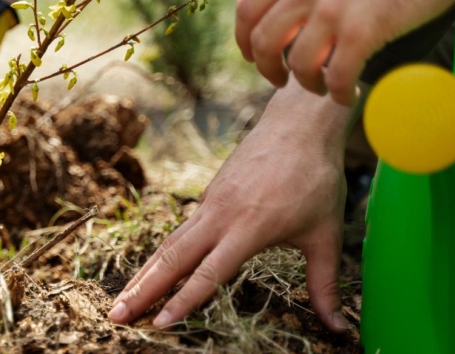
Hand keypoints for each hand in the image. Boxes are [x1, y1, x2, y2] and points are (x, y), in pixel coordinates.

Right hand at [108, 83, 349, 330]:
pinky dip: (160, 256)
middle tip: (115, 317)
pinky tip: (149, 273)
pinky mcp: (209, 196)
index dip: (183, 301)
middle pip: (171, 259)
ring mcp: (210, 204)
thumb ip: (325, 284)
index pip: (208, 273)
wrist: (298, 125)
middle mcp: (220, 216)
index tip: (160, 324)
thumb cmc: (316, 179)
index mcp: (248, 229)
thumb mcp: (326, 236)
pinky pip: (179, 231)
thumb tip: (339, 328)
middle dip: (142, 291)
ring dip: (143, 274)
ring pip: (168, 244)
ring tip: (120, 300)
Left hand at [238, 0, 454, 104]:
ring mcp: (331, 9)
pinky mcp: (363, 30)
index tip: (253, 56)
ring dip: (309, 83)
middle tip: (283, 81)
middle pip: (263, 42)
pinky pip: (337, 75)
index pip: (247, 9)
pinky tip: (349, 94)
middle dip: (269, 69)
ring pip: (299, 64)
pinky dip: (339, 92)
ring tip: (325, 86)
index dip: (243, 40)